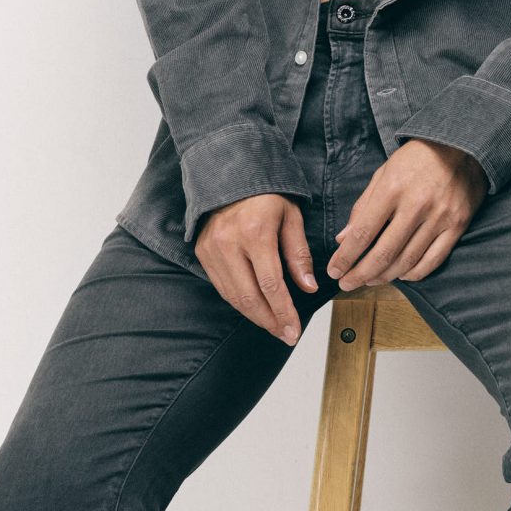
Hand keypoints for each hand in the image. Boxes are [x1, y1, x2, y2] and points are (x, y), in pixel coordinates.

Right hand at [194, 192, 318, 343]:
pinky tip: (255, 310)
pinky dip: (239, 303)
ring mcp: (212, 249)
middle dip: (270, 321)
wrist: (230, 175)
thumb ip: (299, 254)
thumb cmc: (266, 194)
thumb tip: (308, 287)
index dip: (283, 312)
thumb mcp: (291, 218)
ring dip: (255, 317)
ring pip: (233, 296)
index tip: (294, 330)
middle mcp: (229, 243)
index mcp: (255, 232)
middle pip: (249, 296)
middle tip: (286, 335)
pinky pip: (222, 287)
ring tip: (274, 326)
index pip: (271, 284)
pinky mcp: (202, 252)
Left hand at [328, 139, 486, 288]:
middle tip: (347, 283)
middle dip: (360, 274)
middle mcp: (416, 205)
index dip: (346, 257)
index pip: (363, 233)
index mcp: (392, 189)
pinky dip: (414, 273)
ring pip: (407, 261)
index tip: (334, 271)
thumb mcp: (384, 173)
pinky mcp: (457, 225)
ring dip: (384, 276)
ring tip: (370, 280)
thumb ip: (363, 206)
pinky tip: (400, 275)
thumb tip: (343, 238)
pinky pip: (433, 260)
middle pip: (383, 253)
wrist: (462, 145)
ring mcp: (439, 217)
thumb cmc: (417, 159)